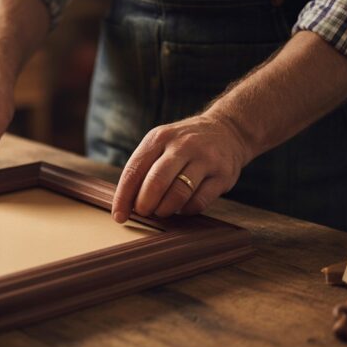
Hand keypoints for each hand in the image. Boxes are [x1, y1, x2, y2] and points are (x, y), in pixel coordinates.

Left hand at [111, 114, 252, 221]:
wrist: (228, 130)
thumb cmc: (184, 144)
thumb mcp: (161, 144)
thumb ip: (143, 168)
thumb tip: (125, 204)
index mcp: (159, 138)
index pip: (134, 170)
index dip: (123, 197)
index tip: (119, 216)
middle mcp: (182, 145)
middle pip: (156, 182)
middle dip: (145, 204)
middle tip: (143, 212)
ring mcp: (205, 159)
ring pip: (179, 193)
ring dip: (165, 209)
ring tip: (162, 211)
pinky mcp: (223, 175)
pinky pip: (199, 201)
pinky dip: (185, 210)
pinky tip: (182, 207)